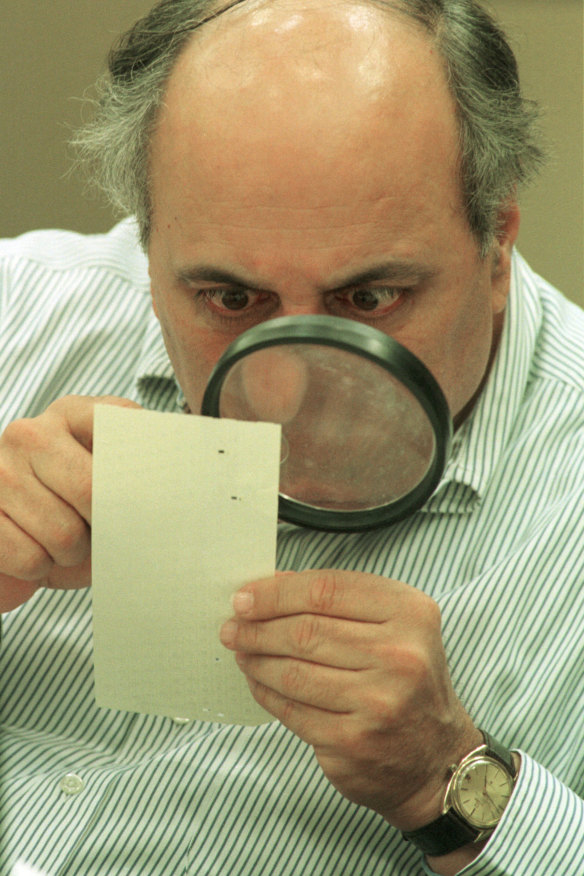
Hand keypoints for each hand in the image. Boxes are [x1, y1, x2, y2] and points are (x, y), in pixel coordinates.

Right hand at [0, 395, 141, 611]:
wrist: (24, 524)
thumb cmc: (83, 498)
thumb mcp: (117, 468)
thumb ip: (147, 466)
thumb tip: (187, 495)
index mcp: (76, 412)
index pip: (125, 443)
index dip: (141, 487)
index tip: (152, 507)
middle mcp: (30, 432)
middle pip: (94, 495)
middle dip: (106, 527)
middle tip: (100, 528)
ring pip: (62, 536)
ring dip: (72, 553)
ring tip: (67, 540)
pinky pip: (26, 557)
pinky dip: (39, 568)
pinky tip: (39, 552)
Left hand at [220, 569, 481, 830]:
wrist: (435, 757)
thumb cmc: (405, 678)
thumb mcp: (393, 624)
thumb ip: (338, 600)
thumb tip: (271, 585)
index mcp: (411, 613)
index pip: (326, 589)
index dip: (275, 592)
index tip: (244, 597)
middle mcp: (401, 656)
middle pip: (305, 630)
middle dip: (257, 626)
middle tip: (233, 627)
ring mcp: (378, 702)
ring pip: (293, 671)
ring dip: (256, 659)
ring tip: (241, 651)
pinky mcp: (354, 741)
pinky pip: (292, 710)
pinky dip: (266, 693)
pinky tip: (258, 682)